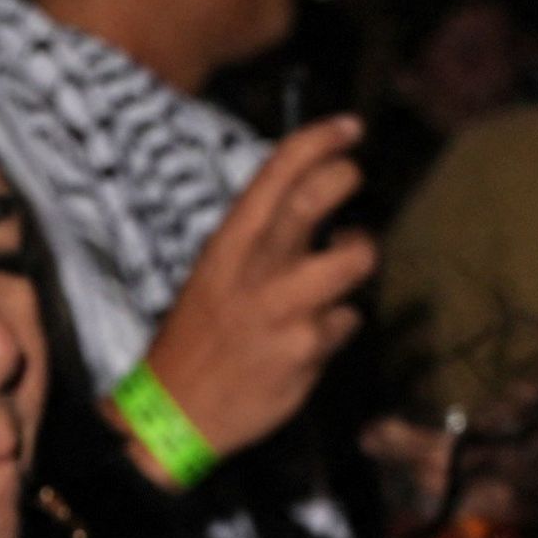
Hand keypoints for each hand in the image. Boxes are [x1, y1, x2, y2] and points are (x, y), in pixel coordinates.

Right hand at [135, 115, 371, 471]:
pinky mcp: (309, 349)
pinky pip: (349, 320)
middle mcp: (259, 265)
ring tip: (348, 260)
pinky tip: (316, 334)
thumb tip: (312, 209)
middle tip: (354, 180)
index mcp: (231, 241)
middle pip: (321, 197)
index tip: (349, 126)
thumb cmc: (198, 336)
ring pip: (358, 257)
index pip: (280, 170)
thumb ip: (259, 241)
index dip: (321, 139)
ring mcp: (287, 307)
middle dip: (348, 178)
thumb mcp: (214, 272)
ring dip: (361, 253)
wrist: (175, 411)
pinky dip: (340, 323)